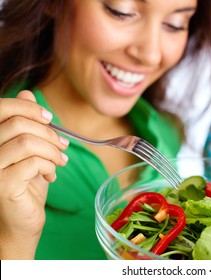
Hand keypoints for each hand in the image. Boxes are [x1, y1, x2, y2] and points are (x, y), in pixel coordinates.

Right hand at [0, 91, 68, 258]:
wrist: (21, 222)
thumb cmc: (26, 184)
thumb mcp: (30, 151)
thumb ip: (27, 123)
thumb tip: (28, 93)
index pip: (1, 108)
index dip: (28, 107)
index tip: (49, 119)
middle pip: (18, 123)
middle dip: (48, 132)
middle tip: (62, 146)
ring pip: (27, 142)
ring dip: (52, 150)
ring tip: (60, 162)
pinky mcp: (2, 185)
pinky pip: (33, 163)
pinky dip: (49, 166)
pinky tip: (51, 176)